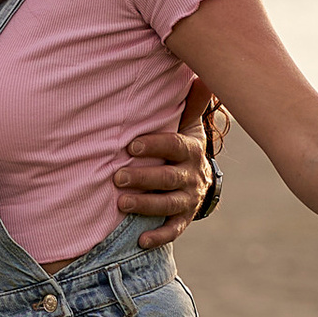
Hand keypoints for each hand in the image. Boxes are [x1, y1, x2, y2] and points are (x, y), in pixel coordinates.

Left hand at [112, 109, 214, 250]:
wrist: (201, 179)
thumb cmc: (183, 147)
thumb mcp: (188, 125)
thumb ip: (190, 104)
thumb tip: (201, 75)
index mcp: (191, 150)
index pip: (174, 146)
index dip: (154, 145)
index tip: (131, 145)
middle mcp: (192, 176)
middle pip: (168, 178)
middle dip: (143, 178)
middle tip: (116, 177)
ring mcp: (188, 199)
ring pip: (167, 204)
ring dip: (145, 205)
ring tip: (121, 204)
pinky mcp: (183, 218)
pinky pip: (172, 229)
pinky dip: (158, 236)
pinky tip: (140, 241)